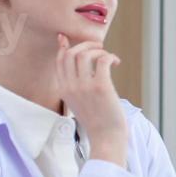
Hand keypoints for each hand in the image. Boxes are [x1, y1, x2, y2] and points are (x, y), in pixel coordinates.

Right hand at [55, 34, 126, 165]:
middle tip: (99, 49)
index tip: (70, 39)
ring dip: (98, 50)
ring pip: (85, 54)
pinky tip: (116, 62)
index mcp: (63, 90)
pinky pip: (102, 61)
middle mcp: (70, 87)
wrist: (106, 138)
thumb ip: (76, 85)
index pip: (59, 61)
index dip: (65, 47)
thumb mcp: (79, 101)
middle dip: (86, 45)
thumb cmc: (97, 120)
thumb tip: (79, 67)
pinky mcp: (101, 87)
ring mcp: (84, 87)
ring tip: (108, 57)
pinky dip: (109, 57)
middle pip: (71, 53)